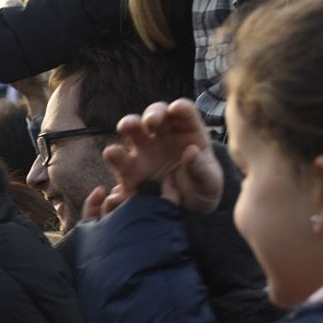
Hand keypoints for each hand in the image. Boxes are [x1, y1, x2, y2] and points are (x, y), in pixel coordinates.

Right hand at [100, 99, 223, 212]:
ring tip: (124, 127)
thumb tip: (191, 151)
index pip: (184, 112)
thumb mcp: (210, 183)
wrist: (184, 213)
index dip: (180, 108)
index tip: (177, 109)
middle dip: (153, 114)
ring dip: (128, 123)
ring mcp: (144, 149)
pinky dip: (113, 154)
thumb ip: (202, 169)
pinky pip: (118, 158)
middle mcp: (164, 135)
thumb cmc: (202, 190)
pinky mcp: (129, 169)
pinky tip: (112, 153)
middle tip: (151, 121)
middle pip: (156, 114)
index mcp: (188, 132)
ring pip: (133, 129)